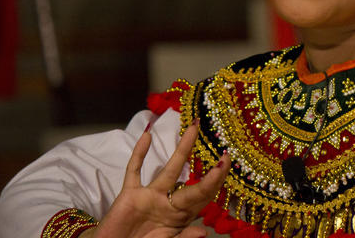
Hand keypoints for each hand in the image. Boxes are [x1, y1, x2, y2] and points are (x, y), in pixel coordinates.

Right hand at [85, 120, 230, 237]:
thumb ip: (182, 237)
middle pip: (192, 180)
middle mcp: (168, 203)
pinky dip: (139, 154)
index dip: (215, 181)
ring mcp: (149, 196)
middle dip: (208, 168)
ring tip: (193, 128)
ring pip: (169, 168)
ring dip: (182, 148)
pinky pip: (134, 171)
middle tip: (226, 152)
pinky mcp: (129, 195)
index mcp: (179, 217)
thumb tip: (204, 232)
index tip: (225, 164)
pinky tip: (146, 136)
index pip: (202, 196)